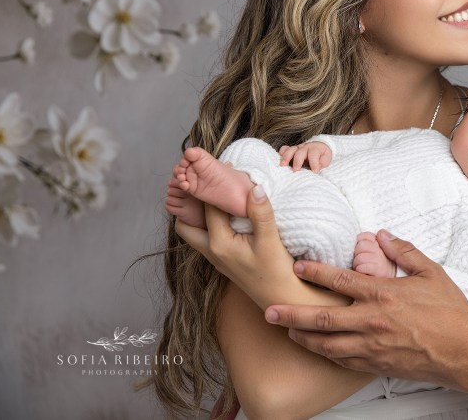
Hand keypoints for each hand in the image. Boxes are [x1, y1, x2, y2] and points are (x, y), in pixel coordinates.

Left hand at [175, 187, 306, 309]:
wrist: (281, 300)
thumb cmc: (277, 273)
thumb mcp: (271, 241)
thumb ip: (260, 213)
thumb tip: (254, 187)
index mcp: (219, 244)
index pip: (208, 207)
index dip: (213, 186)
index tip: (220, 168)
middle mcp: (211, 251)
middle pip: (185, 223)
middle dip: (189, 203)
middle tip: (204, 184)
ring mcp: (216, 258)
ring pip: (194, 232)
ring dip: (198, 214)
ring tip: (214, 195)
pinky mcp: (224, 261)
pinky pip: (207, 237)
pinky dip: (209, 223)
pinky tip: (227, 213)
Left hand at [265, 230, 467, 384]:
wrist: (463, 351)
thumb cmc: (450, 312)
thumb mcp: (431, 272)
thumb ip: (404, 251)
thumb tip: (382, 235)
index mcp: (382, 294)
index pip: (339, 279)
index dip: (314, 271)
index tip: (296, 266)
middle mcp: (371, 321)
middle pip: (321, 317)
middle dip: (291, 313)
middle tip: (269, 310)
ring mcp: (371, 346)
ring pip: (326, 343)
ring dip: (302, 336)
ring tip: (286, 329)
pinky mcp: (375, 364)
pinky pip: (342, 360)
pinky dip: (325, 353)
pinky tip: (317, 348)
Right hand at [278, 141, 331, 171]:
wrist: (320, 147)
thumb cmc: (322, 156)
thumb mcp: (326, 159)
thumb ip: (323, 163)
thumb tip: (318, 167)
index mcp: (315, 149)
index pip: (314, 154)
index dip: (314, 163)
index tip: (315, 172)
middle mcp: (305, 147)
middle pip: (300, 152)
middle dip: (297, 161)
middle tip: (296, 170)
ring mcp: (298, 148)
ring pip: (291, 149)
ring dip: (286, 157)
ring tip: (283, 165)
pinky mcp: (292, 150)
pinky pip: (285, 148)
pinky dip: (282, 153)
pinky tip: (279, 159)